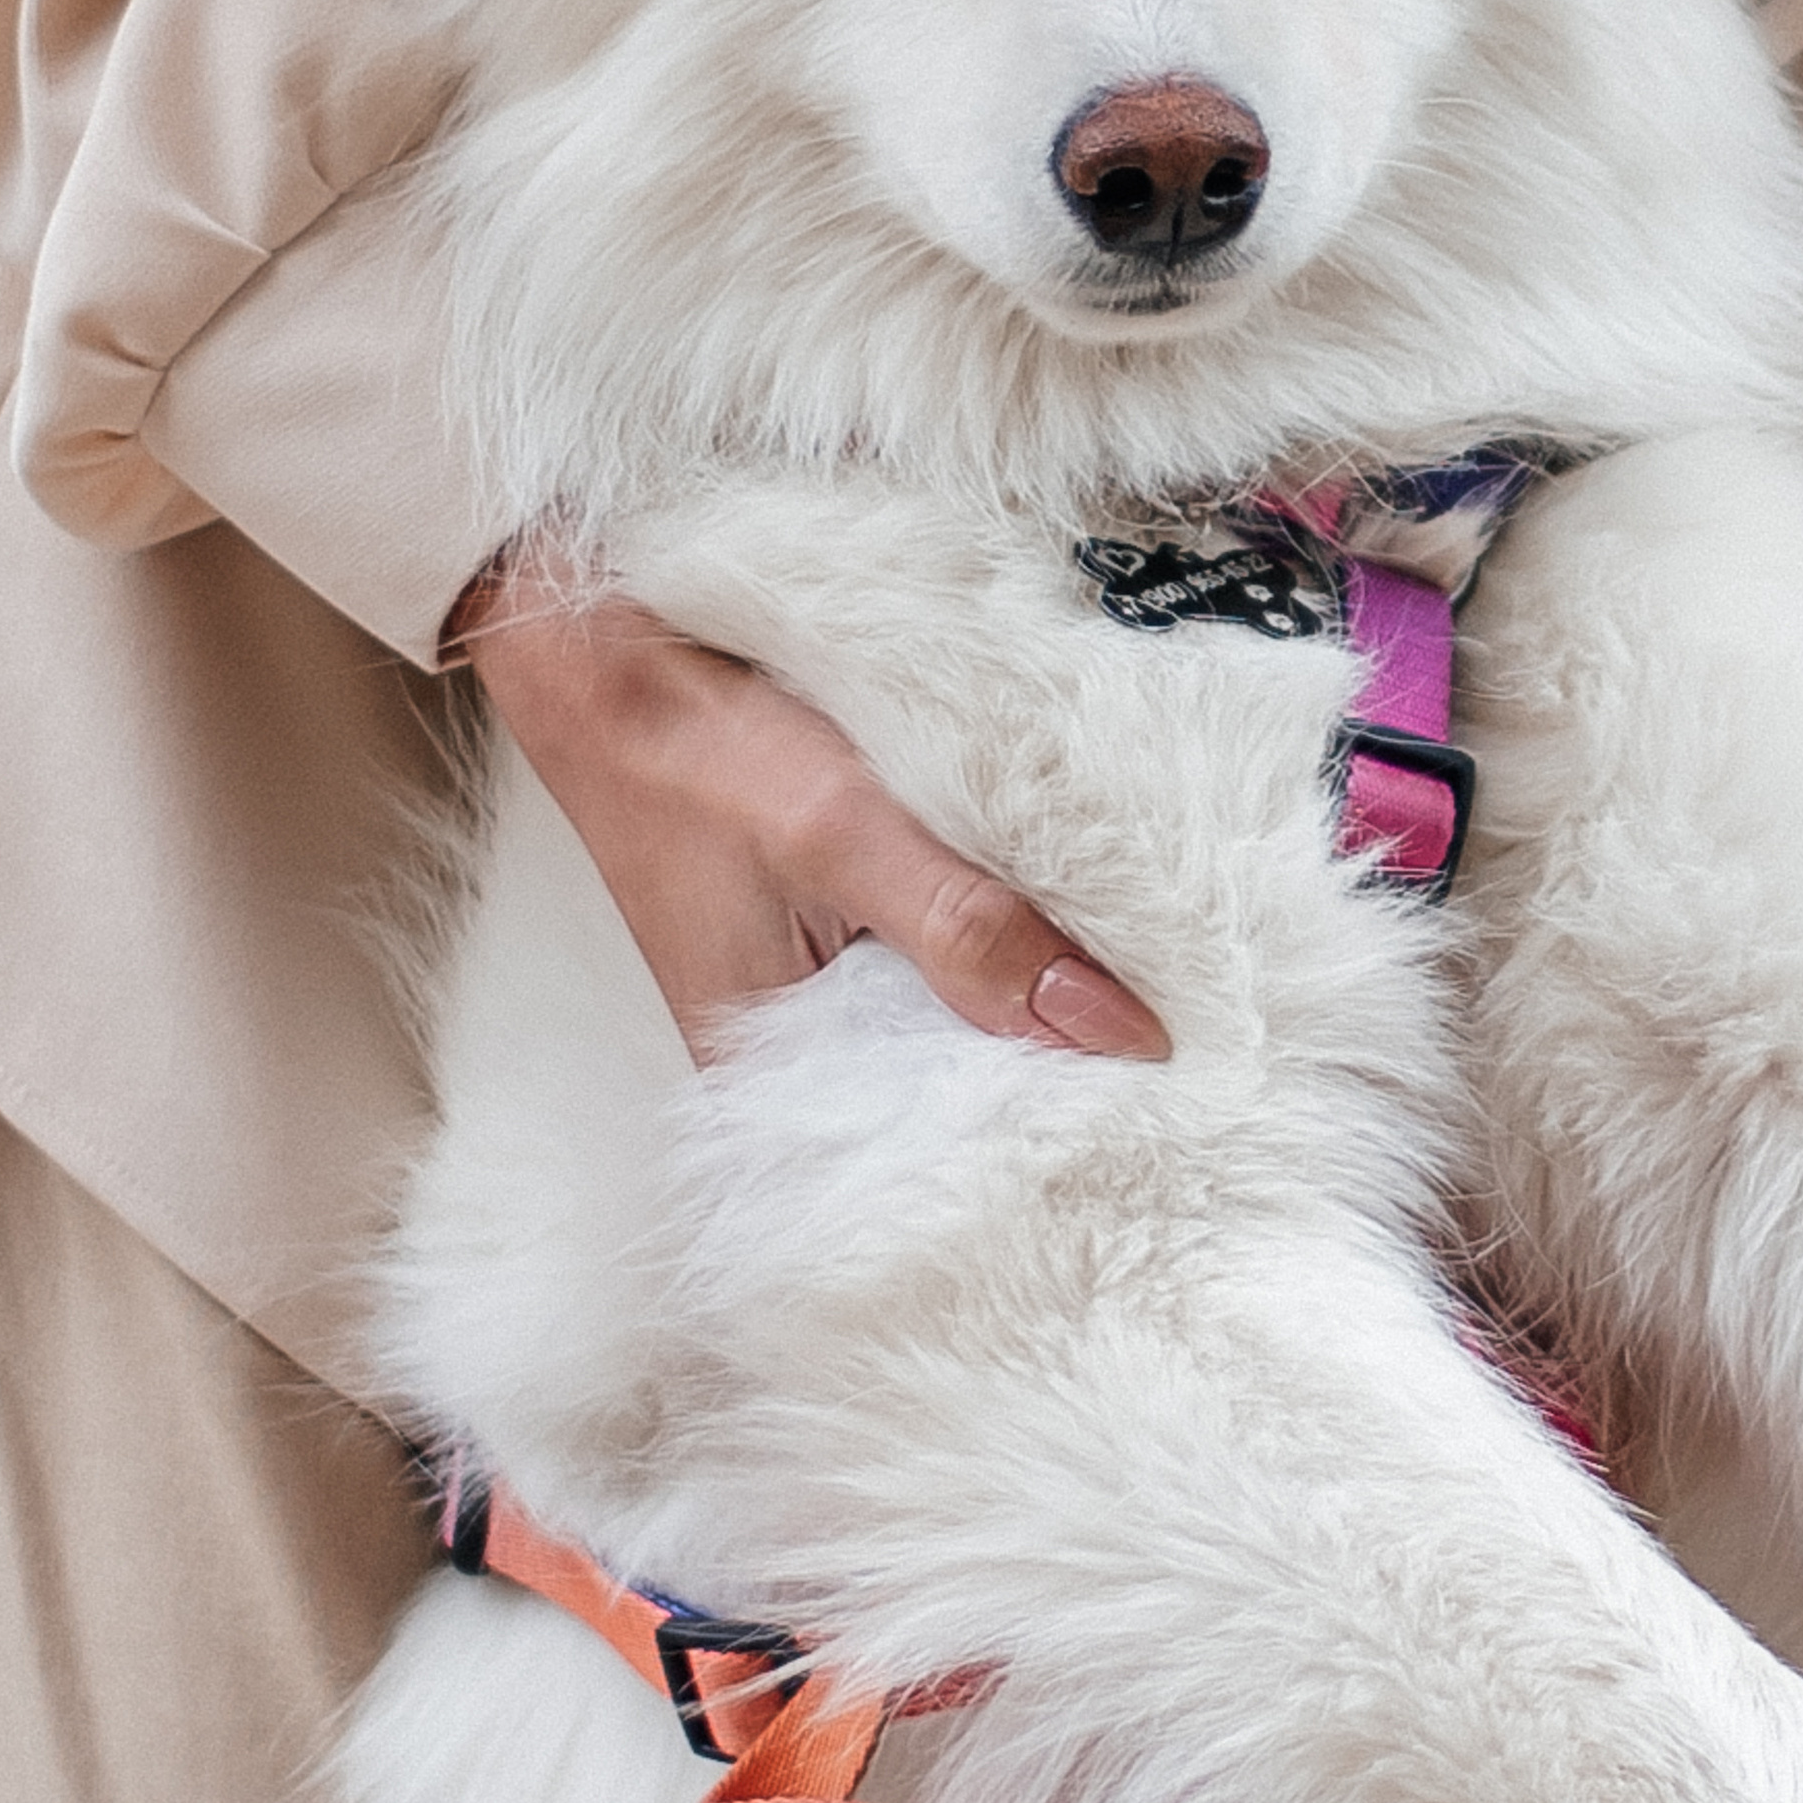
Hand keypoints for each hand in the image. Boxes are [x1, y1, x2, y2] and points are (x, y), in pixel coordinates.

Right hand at [451, 553, 1169, 1067]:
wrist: (596, 655)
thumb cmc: (691, 752)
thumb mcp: (842, 837)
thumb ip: (968, 934)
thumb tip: (1112, 1032)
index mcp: (774, 1082)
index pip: (948, 1147)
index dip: (1058, 1132)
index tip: (1178, 1119)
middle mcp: (792, 1055)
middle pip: (958, 1084)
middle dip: (1061, 1064)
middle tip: (1206, 1054)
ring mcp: (812, 984)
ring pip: (955, 1012)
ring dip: (1035, 989)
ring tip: (1165, 989)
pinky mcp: (832, 921)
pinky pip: (936, 953)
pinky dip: (996, 935)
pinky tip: (1071, 917)